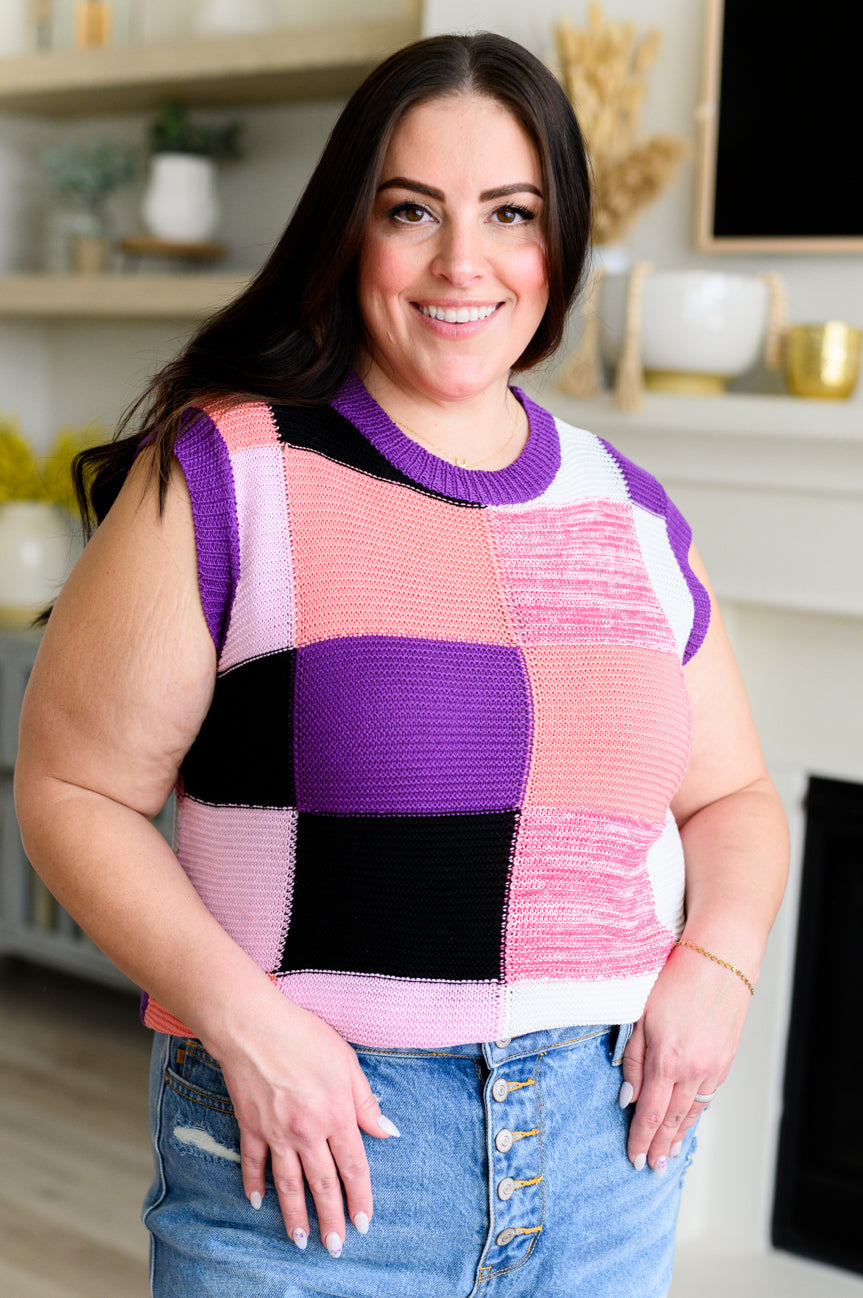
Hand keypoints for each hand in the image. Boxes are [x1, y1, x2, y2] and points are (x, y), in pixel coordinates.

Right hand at [204, 999, 398, 1255]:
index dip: (360, 1197)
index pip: (353, 1166)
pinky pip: (253, 1162)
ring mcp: (276, 1132)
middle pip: (323, 1183)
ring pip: (288, 1183)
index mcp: (336, 1115)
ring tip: (302, 1240)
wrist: (254, 1027)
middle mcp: (307, 1132)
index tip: (364, 1223)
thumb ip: (366, 1101)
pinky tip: (257, 1202)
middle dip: (331, 1219)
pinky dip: (254, 1184)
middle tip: (336, 1246)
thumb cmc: (305, 1036)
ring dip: (295, 1215)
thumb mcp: (347, 1062)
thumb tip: (387, 1131)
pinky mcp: (250, 1126)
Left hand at [619, 944, 751, 1171]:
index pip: (649, 1113)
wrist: (719, 960)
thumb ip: (632, 1059)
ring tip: (669, 1155)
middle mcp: (692, 1070)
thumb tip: (627, 1098)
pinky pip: (708, 1096)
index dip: (640, 1139)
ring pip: (693, 1112)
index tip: (634, 1158)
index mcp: (666, 1059)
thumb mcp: (640, 1016)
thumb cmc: (674, 979)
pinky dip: (696, 1114)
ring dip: (679, 1136)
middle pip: (672, 1120)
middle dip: (660, 1147)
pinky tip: (688, 1122)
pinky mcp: (726, 1061)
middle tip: (651, 1168)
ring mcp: (713, 1067)